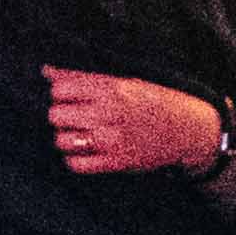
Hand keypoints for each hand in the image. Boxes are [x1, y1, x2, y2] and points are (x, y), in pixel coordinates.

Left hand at [47, 68, 229, 177]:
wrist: (189, 130)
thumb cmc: (155, 102)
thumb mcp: (125, 81)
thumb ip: (84, 79)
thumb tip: (46, 71)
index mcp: (112, 88)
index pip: (60, 89)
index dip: (59, 93)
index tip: (68, 97)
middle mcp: (109, 113)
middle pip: (56, 115)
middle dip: (60, 115)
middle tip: (73, 117)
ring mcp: (112, 139)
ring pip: (62, 140)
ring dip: (66, 137)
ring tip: (79, 134)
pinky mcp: (115, 162)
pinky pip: (76, 163)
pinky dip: (75, 158)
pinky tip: (85, 151)